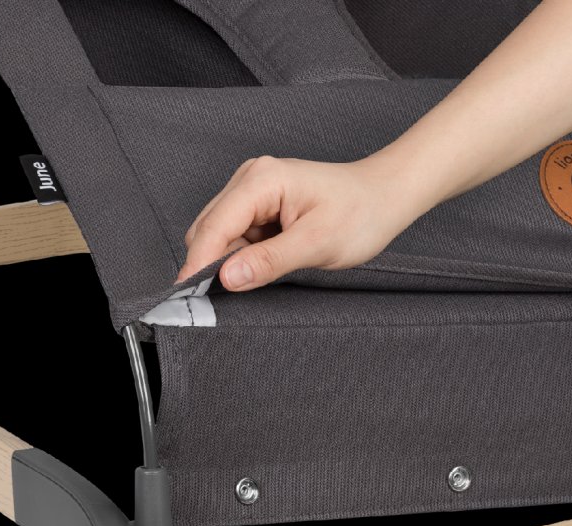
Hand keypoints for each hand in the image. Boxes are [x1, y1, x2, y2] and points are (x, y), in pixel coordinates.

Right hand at [175, 155, 416, 290]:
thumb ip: (268, 261)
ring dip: (228, 261)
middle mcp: (250, 179)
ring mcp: (253, 191)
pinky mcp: (260, 206)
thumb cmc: (361, 214)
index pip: (214, 226)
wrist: (385, 198)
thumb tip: (226, 277)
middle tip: (218, 300)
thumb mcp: (317, 243)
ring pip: (219, 235)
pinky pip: (236, 236)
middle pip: (208, 229)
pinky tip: (261, 267)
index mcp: (261, 180)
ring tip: (257, 279)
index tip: (186, 296)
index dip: (198, 263)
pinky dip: (241, 256)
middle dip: (209, 263)